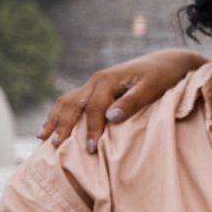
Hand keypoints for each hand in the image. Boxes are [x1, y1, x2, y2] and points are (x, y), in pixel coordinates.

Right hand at [40, 50, 198, 151]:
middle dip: (62, 125)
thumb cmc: (164, 76)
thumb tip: (111, 117)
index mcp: (108, 80)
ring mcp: (94, 84)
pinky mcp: (96, 89)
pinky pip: (73, 102)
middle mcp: (96, 80)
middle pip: (71, 103)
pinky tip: (53, 127)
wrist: (168, 62)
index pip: (94, 107)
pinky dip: (61, 114)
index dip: (91, 128)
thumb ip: (133, 102)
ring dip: (54, 119)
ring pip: (67, 101)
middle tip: (56, 147)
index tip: (91, 149)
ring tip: (43, 139)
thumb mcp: (153, 88)